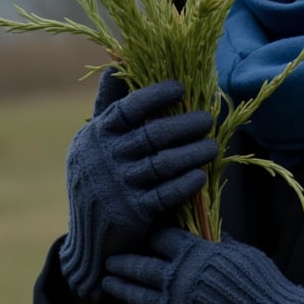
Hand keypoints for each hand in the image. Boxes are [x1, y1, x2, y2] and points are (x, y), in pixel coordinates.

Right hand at [59, 70, 217, 299]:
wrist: (89, 240)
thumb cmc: (98, 179)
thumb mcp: (93, 143)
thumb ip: (109, 108)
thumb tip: (119, 64)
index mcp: (96, 136)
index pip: (127, 109)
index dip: (154, 95)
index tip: (180, 87)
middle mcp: (104, 159)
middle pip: (152, 135)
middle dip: (185, 125)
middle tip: (208, 118)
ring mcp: (117, 187)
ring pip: (164, 163)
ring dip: (194, 152)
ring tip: (213, 146)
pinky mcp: (132, 213)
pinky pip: (166, 194)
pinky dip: (186, 183)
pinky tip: (201, 175)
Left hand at [103, 228, 303, 303]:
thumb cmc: (264, 288)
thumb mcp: (243, 255)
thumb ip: (221, 245)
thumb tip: (212, 236)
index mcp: (194, 255)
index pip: (162, 238)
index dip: (153, 236)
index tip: (145, 236)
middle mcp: (177, 282)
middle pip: (139, 268)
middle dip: (122, 263)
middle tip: (108, 261)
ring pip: (136, 299)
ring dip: (120, 291)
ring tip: (108, 286)